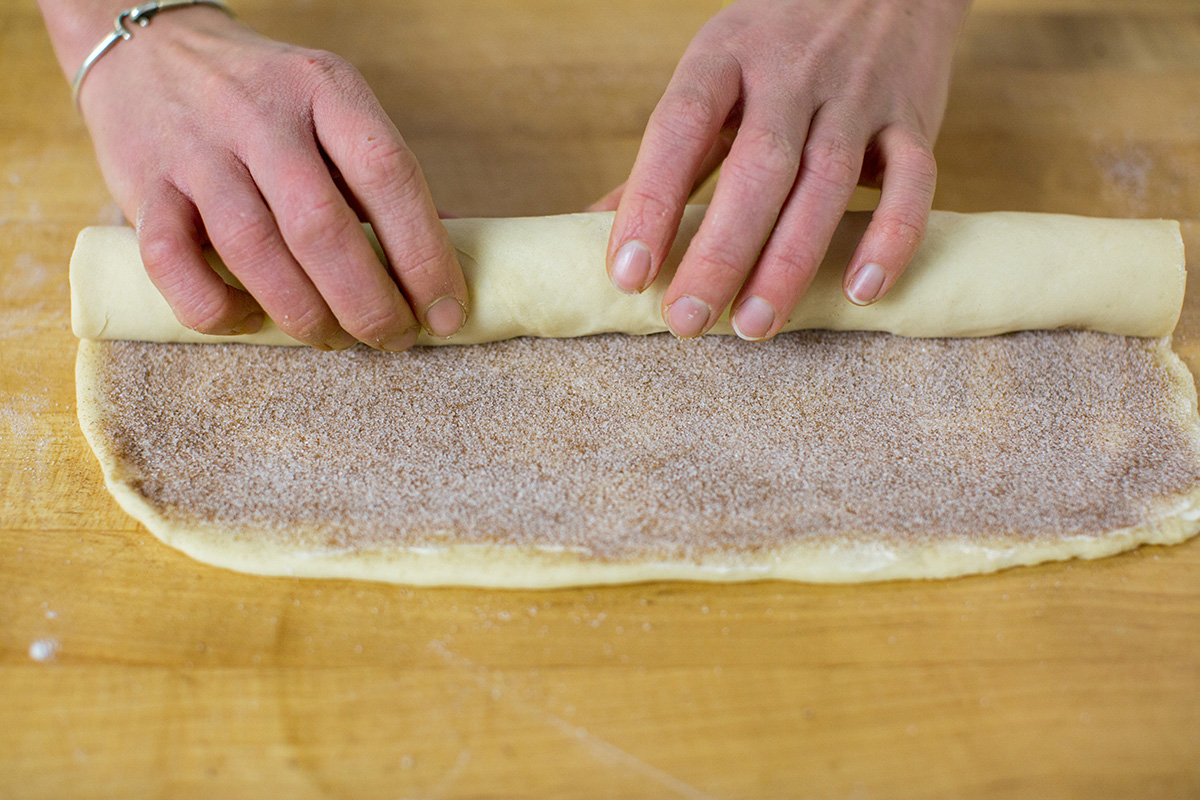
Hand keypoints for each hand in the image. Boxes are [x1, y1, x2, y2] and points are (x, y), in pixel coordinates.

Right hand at [74, 7, 466, 348]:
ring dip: (304, 314)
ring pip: (254, 250)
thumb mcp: (333, 109)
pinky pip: (171, 263)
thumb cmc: (267, 100)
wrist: (150, 50)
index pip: (390, 175)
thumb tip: (444, 257)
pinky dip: (214, 308)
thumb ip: (380, 178)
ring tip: (334, 338)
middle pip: (323, 226)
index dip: (426, 256)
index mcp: (326, 89)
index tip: (446, 312)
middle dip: (369, 303)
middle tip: (393, 339)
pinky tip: (247, 320)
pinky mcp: (142, 186)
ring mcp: (196, 151)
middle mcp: (260, 116)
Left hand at [598, 0, 968, 340]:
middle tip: (687, 319)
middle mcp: (792, 72)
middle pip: (757, 167)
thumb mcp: (715, 74)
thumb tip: (594, 226)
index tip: (628, 273)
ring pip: (826, 183)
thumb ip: (670, 154)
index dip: (650, 201)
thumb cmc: (777, 45)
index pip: (680, 126)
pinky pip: (913, 182)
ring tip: (754, 325)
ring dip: (790, 262)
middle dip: (721, 251)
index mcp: (725, 56)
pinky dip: (891, 237)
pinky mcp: (914, 119)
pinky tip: (862, 292)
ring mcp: (857, 95)